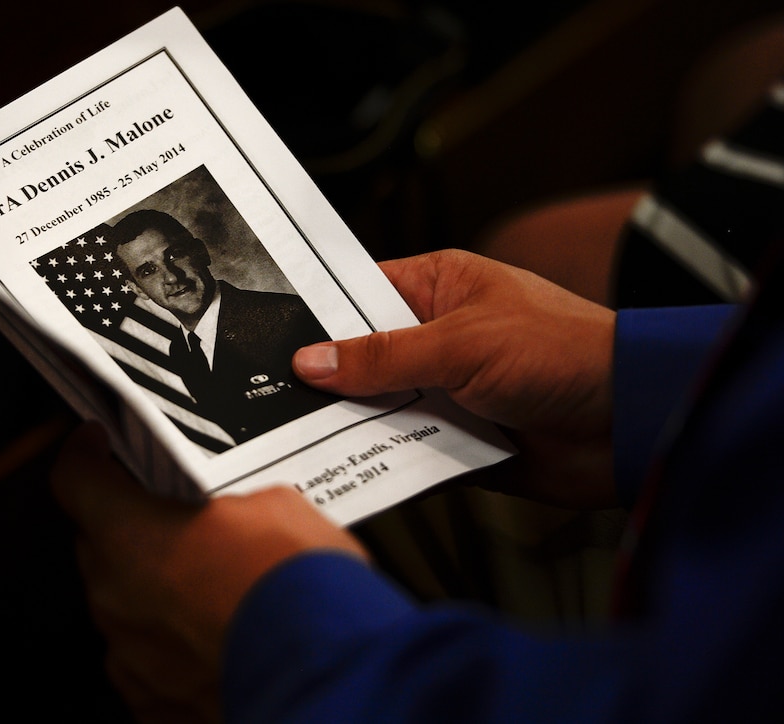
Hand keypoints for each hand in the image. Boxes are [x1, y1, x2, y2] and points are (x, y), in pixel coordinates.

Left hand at [52, 423, 367, 722]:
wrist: (329, 675)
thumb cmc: (299, 591)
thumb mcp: (277, 505)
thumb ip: (233, 501)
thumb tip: (237, 511)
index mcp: (131, 535)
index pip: (76, 479)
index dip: (84, 455)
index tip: (93, 445)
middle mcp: (116, 598)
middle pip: (100, 546)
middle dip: (132, 529)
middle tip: (179, 521)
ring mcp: (132, 658)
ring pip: (124, 608)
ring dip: (154, 593)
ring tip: (212, 590)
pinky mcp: (154, 705)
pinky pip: (148, 664)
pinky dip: (172, 649)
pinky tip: (215, 642)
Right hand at [293, 249, 616, 507]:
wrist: (633, 422)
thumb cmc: (563, 353)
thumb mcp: (460, 343)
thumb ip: (382, 357)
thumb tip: (310, 361)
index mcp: (441, 290)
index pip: (360, 294)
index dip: (317, 313)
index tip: (268, 334)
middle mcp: (440, 338)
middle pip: (364, 356)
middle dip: (328, 378)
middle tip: (267, 393)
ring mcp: (449, 390)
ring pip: (381, 406)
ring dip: (353, 422)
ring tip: (292, 435)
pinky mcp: (460, 439)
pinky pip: (407, 449)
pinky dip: (384, 459)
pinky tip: (344, 467)